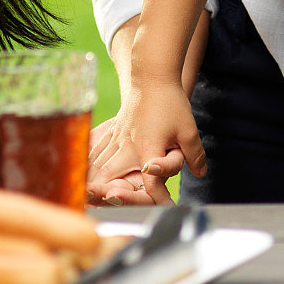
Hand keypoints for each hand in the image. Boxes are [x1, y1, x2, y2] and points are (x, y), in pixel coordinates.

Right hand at [88, 79, 204, 204]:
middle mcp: (128, 145)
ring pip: (99, 164)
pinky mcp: (115, 130)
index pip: (151, 182)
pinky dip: (89, 162)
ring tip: (86, 197)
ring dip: (94, 181)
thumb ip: (194, 154)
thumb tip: (200, 172)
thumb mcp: (188, 129)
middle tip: (105, 207)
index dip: (158, 198)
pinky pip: (97, 149)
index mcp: (147, 148)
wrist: (152, 75)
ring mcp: (118, 137)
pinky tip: (84, 170)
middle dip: (106, 195)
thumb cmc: (170, 102)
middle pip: (110, 177)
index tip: (166, 208)